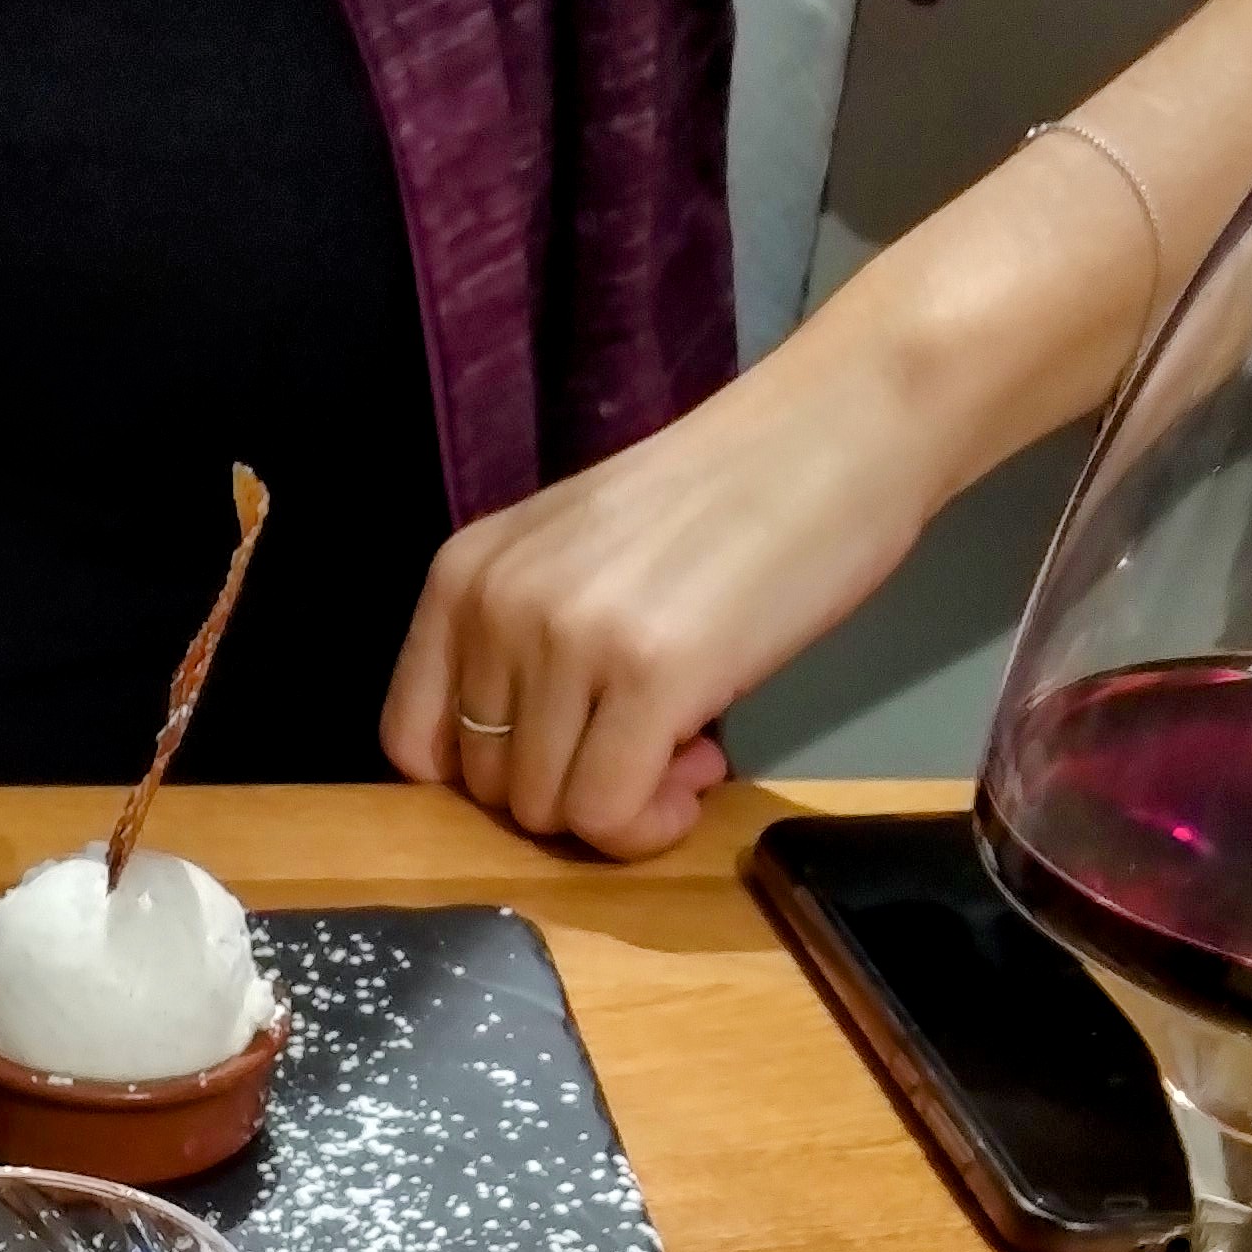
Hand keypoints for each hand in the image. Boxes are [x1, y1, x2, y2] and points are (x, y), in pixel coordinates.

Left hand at [381, 341, 941, 856]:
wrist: (838, 427)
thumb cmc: (721, 499)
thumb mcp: (575, 558)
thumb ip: (522, 648)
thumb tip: (522, 774)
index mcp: (463, 574)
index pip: (413, 741)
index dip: (493, 774)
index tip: (569, 749)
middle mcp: (497, 605)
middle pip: (487, 789)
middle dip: (572, 786)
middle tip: (657, 739)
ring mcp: (568, 640)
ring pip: (547, 812)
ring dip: (623, 803)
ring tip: (689, 743)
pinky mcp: (649, 675)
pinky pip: (608, 816)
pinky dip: (651, 824)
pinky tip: (701, 770)